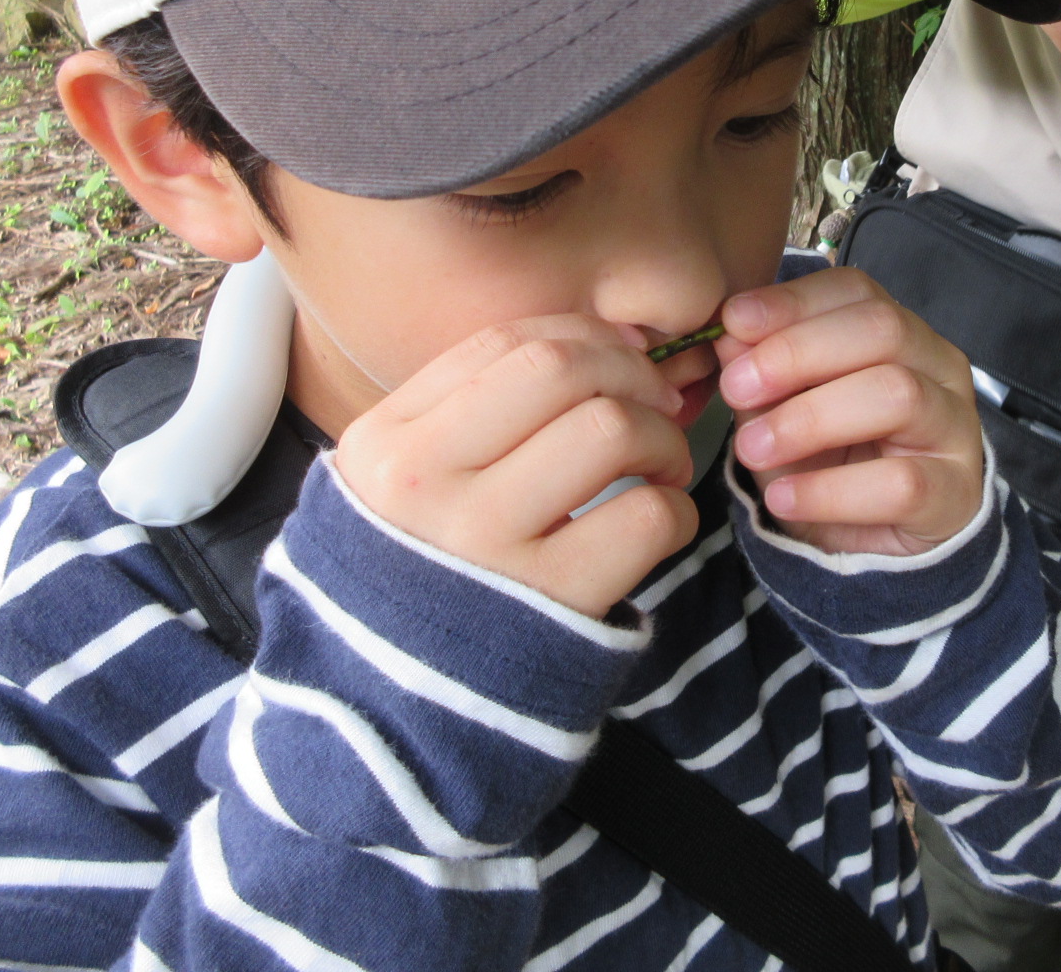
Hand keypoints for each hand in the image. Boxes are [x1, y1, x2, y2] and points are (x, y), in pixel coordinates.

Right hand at [332, 316, 698, 619]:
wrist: (391, 723)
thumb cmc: (414, 587)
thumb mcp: (394, 493)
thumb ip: (462, 419)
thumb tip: (593, 349)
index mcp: (384, 443)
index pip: (504, 343)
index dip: (583, 338)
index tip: (617, 359)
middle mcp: (425, 484)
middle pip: (561, 371)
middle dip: (631, 374)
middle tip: (654, 407)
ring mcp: (487, 544)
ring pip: (609, 428)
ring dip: (661, 437)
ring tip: (659, 467)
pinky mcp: (553, 602)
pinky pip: (647, 516)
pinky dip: (676, 511)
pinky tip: (661, 527)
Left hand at [715, 268, 983, 555]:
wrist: (881, 541)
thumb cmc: (835, 457)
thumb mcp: (786, 408)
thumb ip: (762, 371)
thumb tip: (727, 336)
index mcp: (899, 331)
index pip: (856, 290)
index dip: (793, 301)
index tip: (732, 320)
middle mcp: (938, 365)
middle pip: (882, 329)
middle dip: (799, 351)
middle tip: (735, 386)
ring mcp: (954, 426)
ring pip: (898, 394)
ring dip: (811, 419)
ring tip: (751, 449)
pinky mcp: (954, 492)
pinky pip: (899, 482)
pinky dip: (830, 490)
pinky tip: (782, 499)